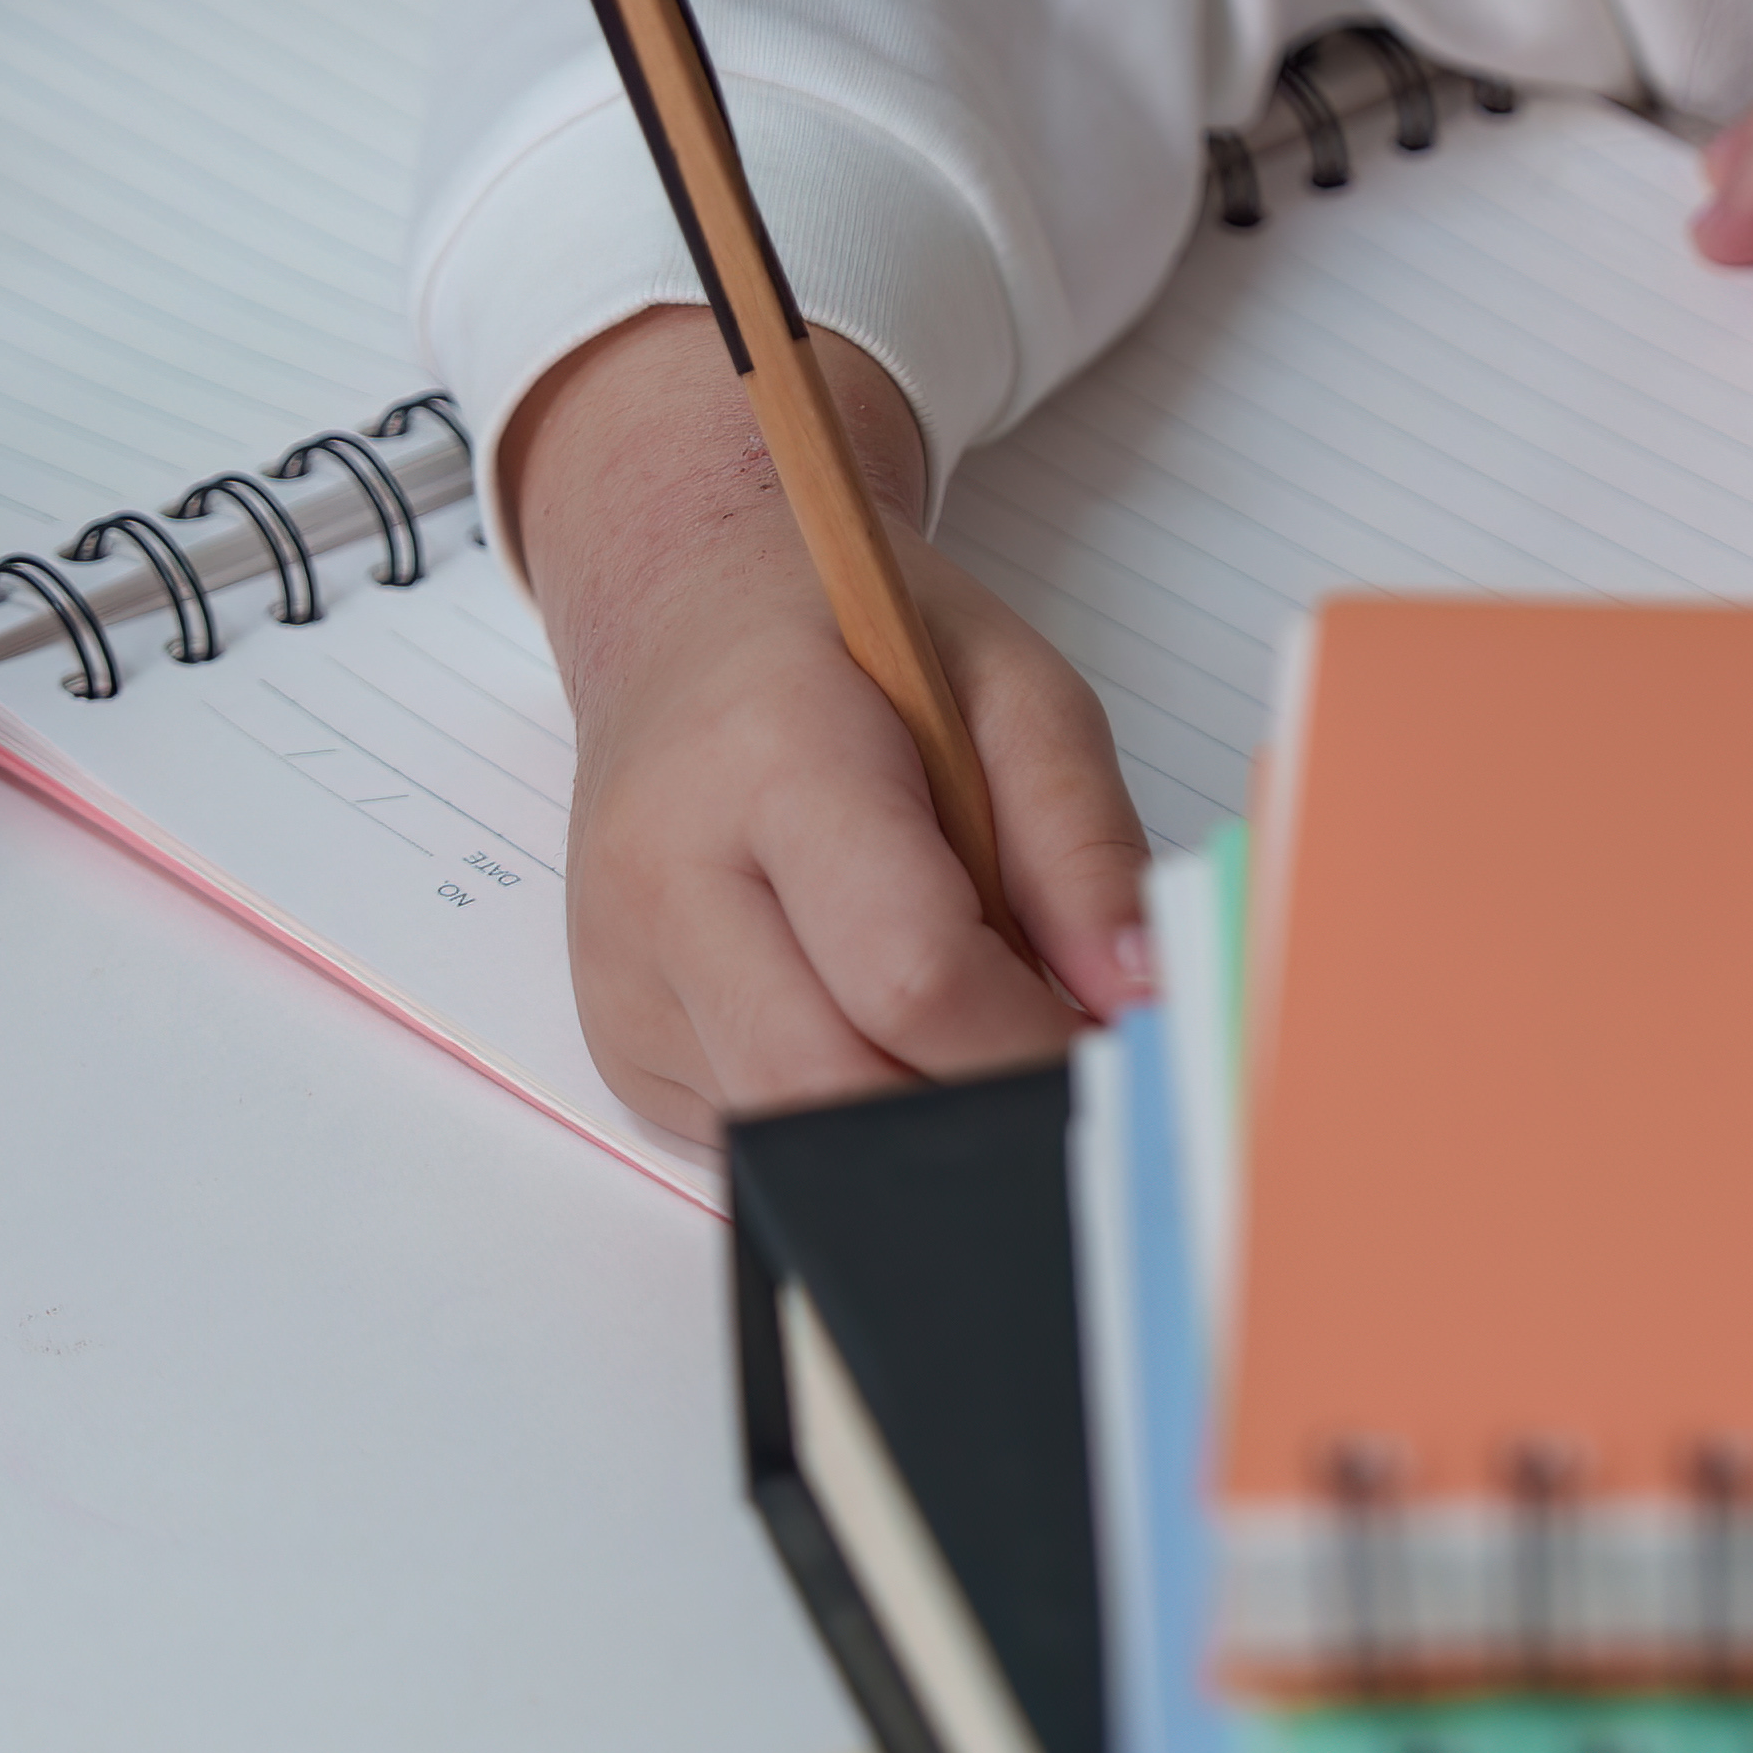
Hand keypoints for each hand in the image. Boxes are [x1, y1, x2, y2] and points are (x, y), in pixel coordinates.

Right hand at [489, 307, 1152, 1137]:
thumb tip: (1135, 997)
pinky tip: (877, 1026)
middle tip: (1059, 1082)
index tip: (1108, 1049)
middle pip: (833, 1083)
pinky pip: (746, 1129)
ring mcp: (624, 972)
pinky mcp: (618, 1038)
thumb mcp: (1013, 687)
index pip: (909, 971)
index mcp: (772, 760)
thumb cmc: (854, 645)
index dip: (1028, 1039)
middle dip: (969, 1110)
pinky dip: (839, 1110)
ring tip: (973, 1038)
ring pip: (785, 1130)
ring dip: (905, 1122)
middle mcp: (666, 876)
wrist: (684, 621)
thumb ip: (1084, 840)